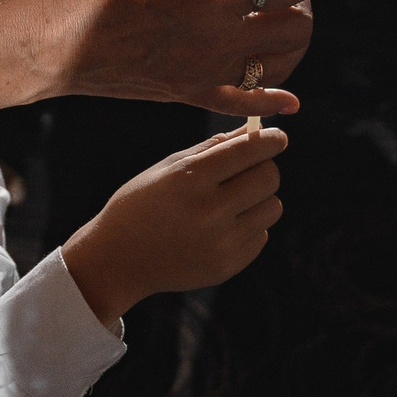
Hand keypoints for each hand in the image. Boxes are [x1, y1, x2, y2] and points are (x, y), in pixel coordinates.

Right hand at [45, 0, 351, 116]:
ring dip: (289, 44)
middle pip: (292, 25)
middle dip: (301, 5)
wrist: (55, 46)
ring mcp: (205, 71)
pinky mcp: (188, 94)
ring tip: (277, 27)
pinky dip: (269, 101)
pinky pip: (242, 104)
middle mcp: (217, 38)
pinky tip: (287, 100)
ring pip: (279, 64)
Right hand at [61, 126, 287, 322]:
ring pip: (273, 208)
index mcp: (190, 178)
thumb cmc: (142, 203)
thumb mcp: (169, 167)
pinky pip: (260, 235)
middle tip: (253, 167)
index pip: (250, 150)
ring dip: (260, 198)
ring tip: (234, 199)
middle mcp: (208, 211)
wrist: (118, 259)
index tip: (278, 137)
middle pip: (269, 178)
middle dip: (266, 167)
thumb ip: (213, 148)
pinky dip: (248, 226)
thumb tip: (253, 130)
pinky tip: (221, 226)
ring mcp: (219, 242)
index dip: (271, 140)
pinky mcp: (226, 266)